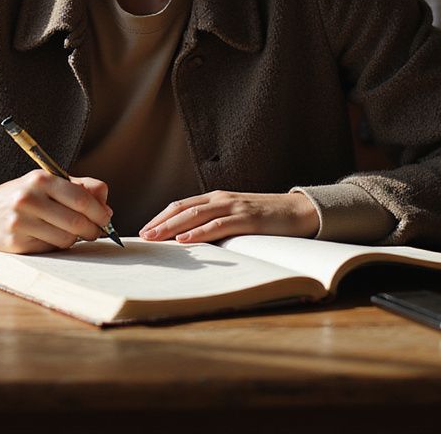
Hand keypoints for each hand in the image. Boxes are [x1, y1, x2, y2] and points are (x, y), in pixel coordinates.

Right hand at [0, 171, 111, 253]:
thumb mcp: (48, 183)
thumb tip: (106, 207)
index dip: (99, 212)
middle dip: (93, 229)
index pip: (81, 198)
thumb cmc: (23, 196)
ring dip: (75, 239)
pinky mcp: (16, 243)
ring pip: (66, 238)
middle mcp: (29, 198)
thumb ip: (81, 188)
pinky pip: (51, 248)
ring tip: (72, 233)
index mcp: (40, 179)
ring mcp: (21, 222)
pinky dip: (58, 245)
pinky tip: (52, 237)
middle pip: (76, 221)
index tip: (106, 219)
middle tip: (97, 232)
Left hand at [139, 190, 318, 243]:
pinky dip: (200, 232)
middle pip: (183, 208)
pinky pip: (219, 225)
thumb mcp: (235, 218)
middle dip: (160, 222)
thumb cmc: (265, 218)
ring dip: (173, 227)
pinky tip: (186, 240)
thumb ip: (216, 224)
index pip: (181, 205)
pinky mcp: (247, 218)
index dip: (161, 217)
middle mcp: (221, 199)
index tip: (144, 230)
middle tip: (143, 236)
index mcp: (216, 198)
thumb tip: (190, 240)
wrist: (298, 211)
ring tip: (156, 237)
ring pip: (196, 214)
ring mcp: (234, 206)